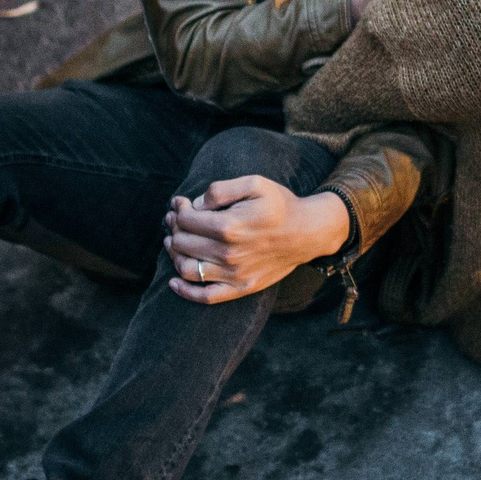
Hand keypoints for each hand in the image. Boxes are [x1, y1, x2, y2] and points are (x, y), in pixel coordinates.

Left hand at [164, 177, 351, 302]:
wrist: (307, 232)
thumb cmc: (279, 205)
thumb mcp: (254, 183)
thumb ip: (220, 189)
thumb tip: (195, 204)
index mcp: (229, 226)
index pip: (186, 220)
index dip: (178, 209)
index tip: (181, 203)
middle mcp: (228, 254)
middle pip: (183, 243)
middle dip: (174, 228)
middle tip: (175, 219)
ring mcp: (234, 274)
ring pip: (187, 269)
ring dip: (173, 255)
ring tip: (174, 242)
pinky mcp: (241, 288)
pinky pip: (206, 296)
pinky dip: (185, 291)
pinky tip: (173, 281)